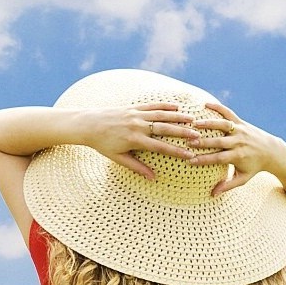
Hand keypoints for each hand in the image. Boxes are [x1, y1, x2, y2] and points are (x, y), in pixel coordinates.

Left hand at [79, 103, 200, 178]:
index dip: (176, 151)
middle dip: (182, 132)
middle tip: (197, 135)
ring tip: (192, 119)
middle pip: (164, 129)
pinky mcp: (133, 107)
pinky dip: (165, 106)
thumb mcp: (118, 158)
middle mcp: (137, 125)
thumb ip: (137, 167)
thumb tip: (153, 178)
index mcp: (134, 140)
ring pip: (160, 115)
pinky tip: (176, 107)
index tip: (190, 155)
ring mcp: (135, 114)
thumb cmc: (102, 144)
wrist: (87, 124)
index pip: (160, 146)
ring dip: (177, 117)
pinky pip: (152, 106)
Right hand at [186, 102, 278, 195]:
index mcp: (238, 156)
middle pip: (218, 142)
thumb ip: (228, 186)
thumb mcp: (243, 178)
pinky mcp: (241, 122)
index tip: (190, 161)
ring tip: (193, 123)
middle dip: (203, 142)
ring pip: (222, 125)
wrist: (272, 151)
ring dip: (208, 124)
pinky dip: (218, 107)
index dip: (204, 160)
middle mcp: (239, 142)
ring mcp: (240, 130)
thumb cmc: (255, 167)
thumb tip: (212, 194)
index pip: (218, 158)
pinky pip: (229, 113)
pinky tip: (205, 104)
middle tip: (188, 142)